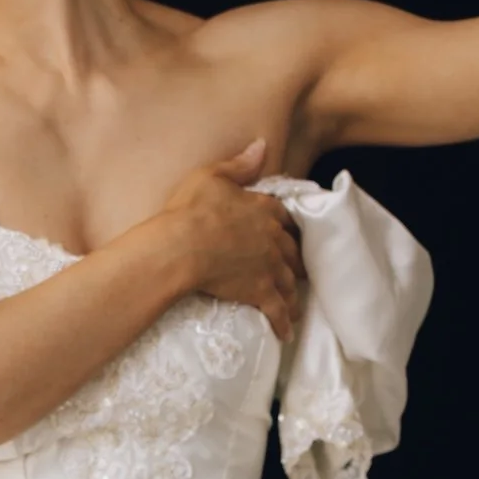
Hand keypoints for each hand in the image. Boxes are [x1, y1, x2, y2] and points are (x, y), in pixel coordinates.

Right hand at [161, 139, 304, 341]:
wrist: (181, 246)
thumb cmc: (191, 209)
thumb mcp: (212, 175)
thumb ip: (240, 164)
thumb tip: (262, 145)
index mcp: (263, 209)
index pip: (283, 217)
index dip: (286, 226)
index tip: (288, 235)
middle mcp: (272, 238)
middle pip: (291, 251)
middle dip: (295, 262)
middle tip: (297, 273)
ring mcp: (269, 266)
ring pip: (288, 282)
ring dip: (292, 294)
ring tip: (294, 306)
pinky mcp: (259, 291)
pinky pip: (276, 310)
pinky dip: (283, 321)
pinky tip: (285, 333)